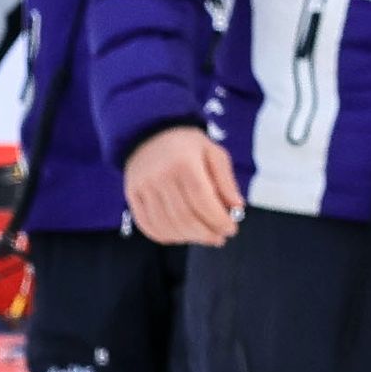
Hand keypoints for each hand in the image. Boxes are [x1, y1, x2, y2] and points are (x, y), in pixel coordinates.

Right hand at [124, 125, 245, 247]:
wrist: (150, 133)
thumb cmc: (188, 145)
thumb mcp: (213, 153)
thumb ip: (226, 181)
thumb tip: (237, 208)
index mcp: (184, 162)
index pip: (202, 199)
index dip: (217, 219)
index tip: (231, 229)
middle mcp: (160, 176)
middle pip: (184, 216)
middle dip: (206, 233)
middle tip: (220, 238)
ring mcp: (143, 187)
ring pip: (167, 225)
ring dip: (189, 238)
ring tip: (205, 237)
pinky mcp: (132, 196)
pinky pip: (148, 226)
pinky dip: (167, 237)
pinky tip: (183, 236)